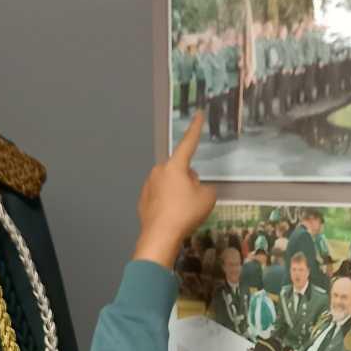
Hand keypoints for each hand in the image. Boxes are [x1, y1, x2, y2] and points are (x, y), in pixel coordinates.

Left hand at [134, 113, 216, 267]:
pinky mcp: (143, 200)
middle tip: (193, 199)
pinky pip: (160, 197)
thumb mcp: (207, 198)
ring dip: (177, 192)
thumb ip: (204, 187)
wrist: (160, 236)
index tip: (198, 114)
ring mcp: (148, 185)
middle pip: (180, 170)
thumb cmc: (186, 213)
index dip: (196, 129)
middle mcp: (159, 171)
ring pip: (170, 184)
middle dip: (188, 180)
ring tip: (182, 211)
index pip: (189, 143)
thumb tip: (194, 187)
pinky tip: (171, 217)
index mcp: (175, 166)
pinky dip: (168, 204)